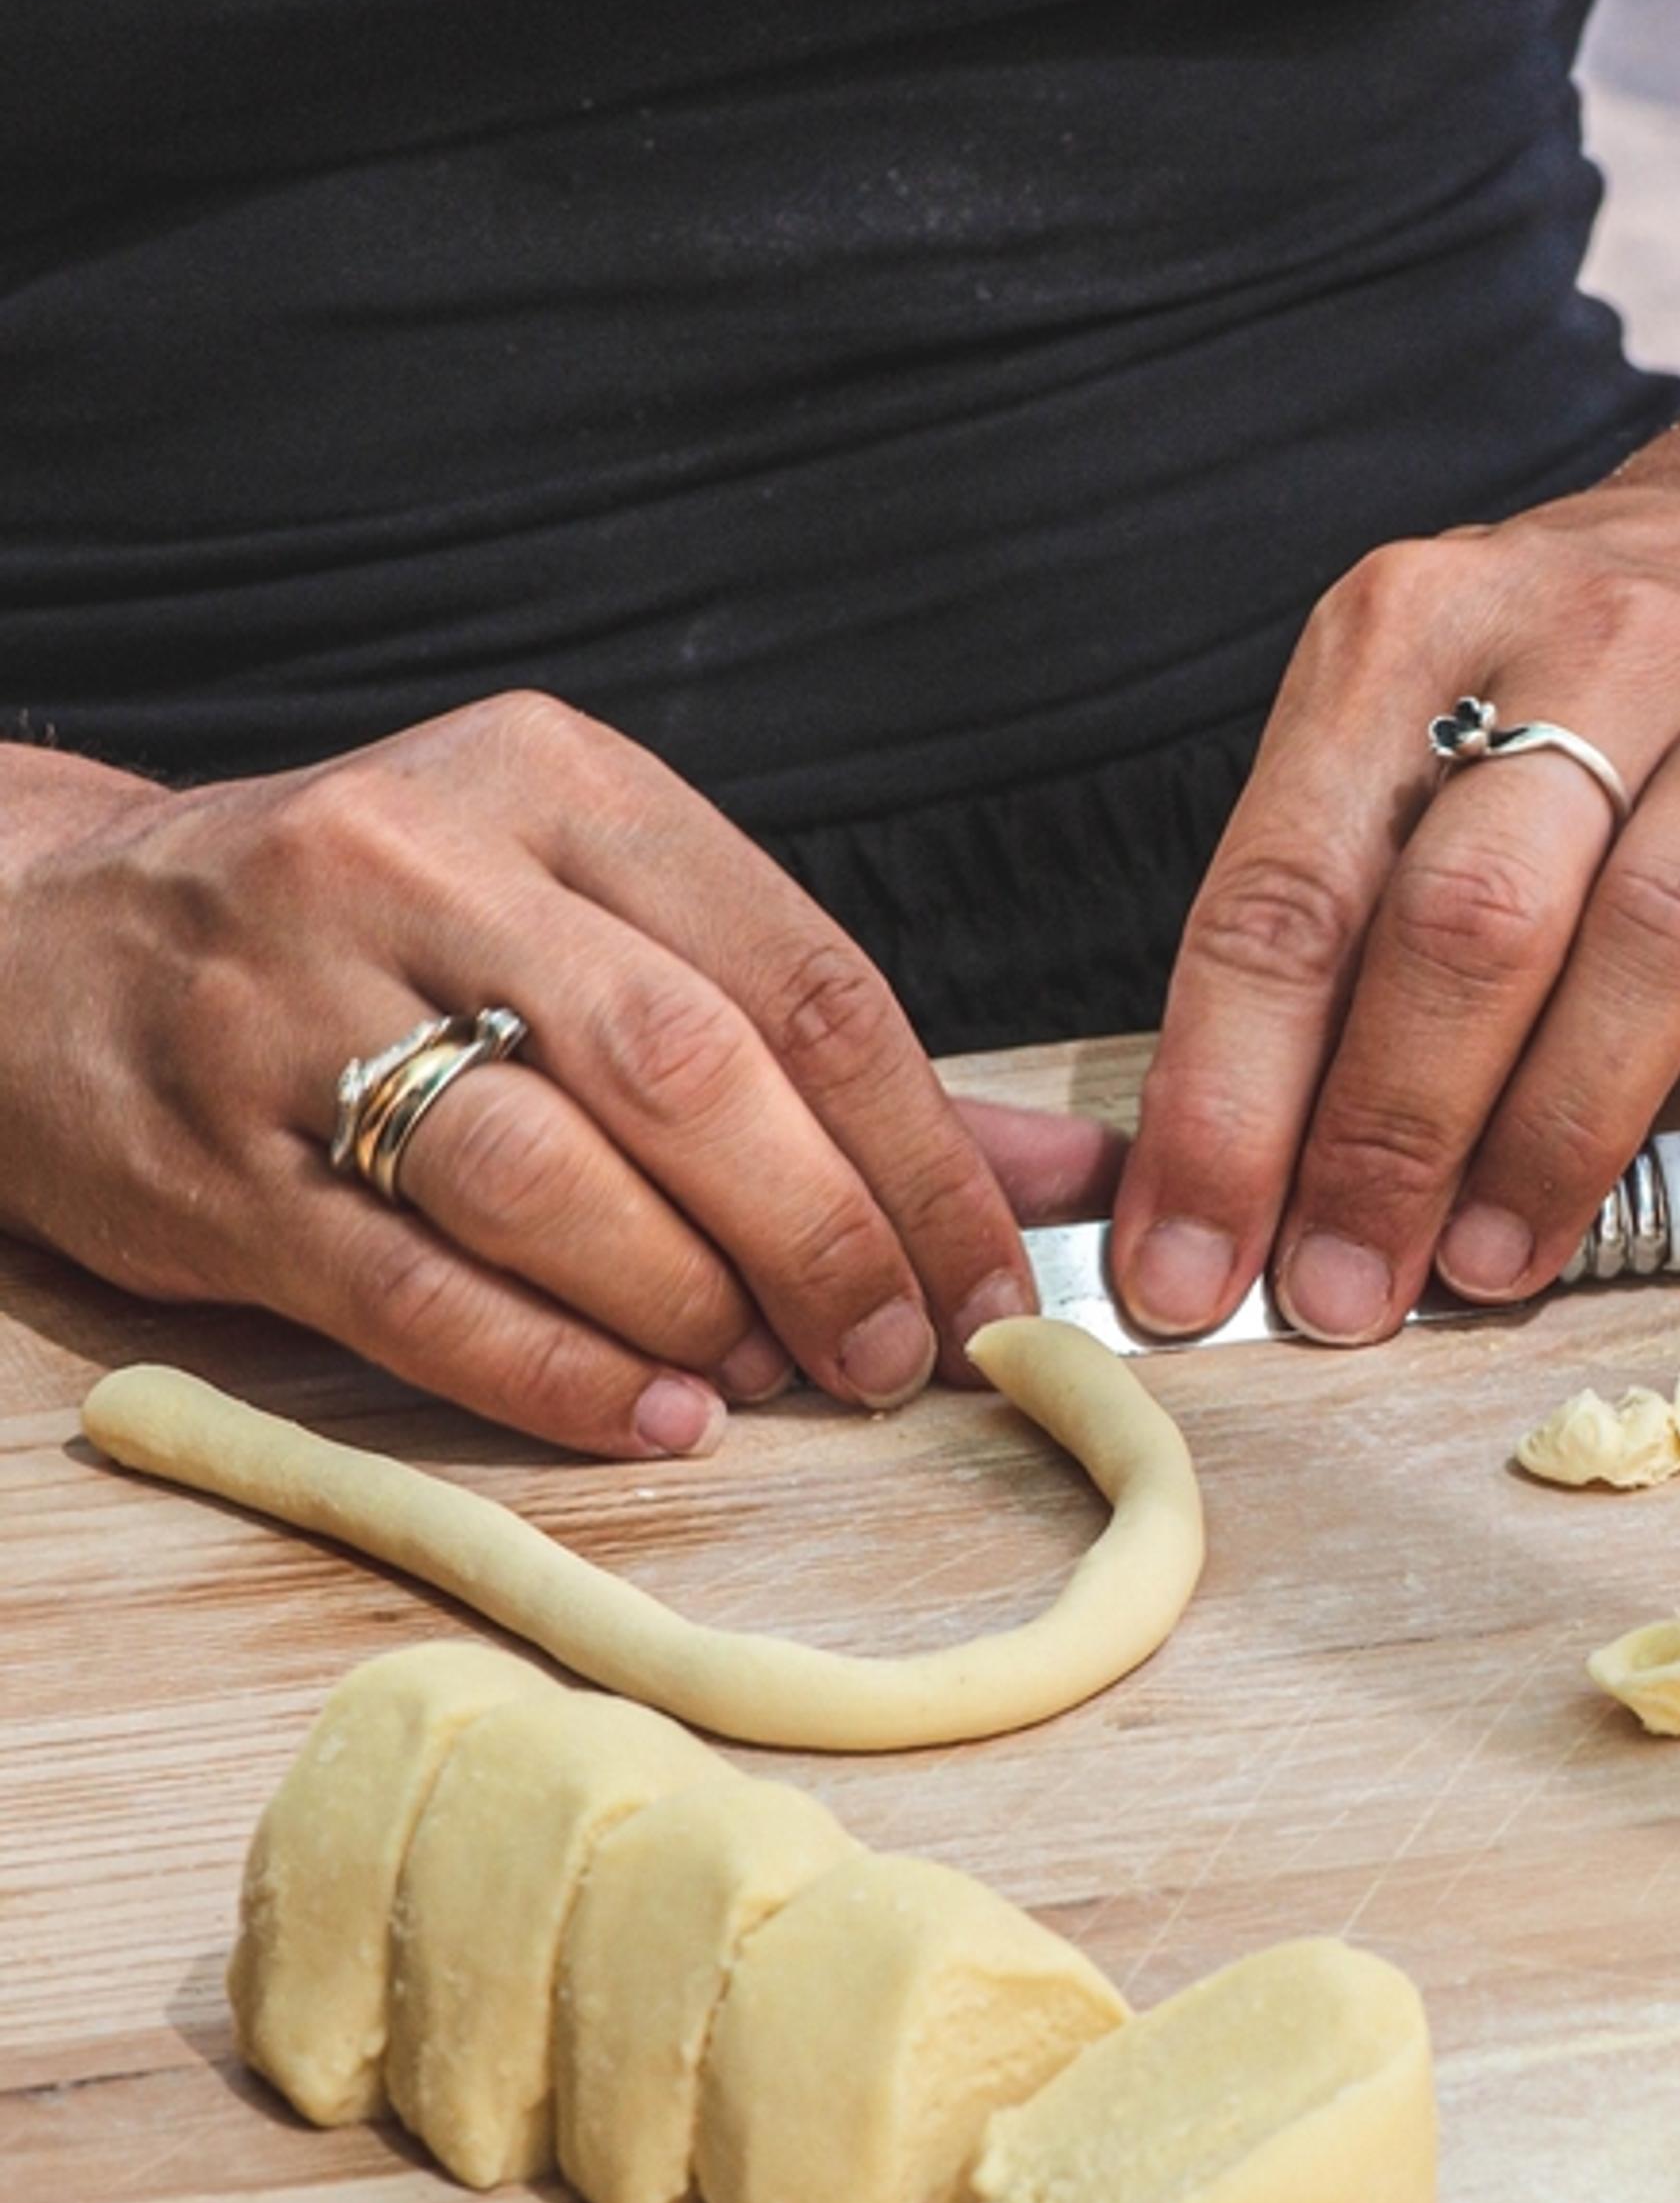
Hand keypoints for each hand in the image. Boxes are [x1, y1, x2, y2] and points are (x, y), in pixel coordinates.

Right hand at [0, 695, 1079, 1454]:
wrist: (38, 936)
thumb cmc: (381, 941)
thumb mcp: (599, 925)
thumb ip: (824, 1050)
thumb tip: (1055, 1174)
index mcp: (557, 784)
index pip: (803, 978)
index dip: (928, 1151)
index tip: (999, 1275)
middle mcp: (420, 865)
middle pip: (689, 1073)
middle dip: (831, 1237)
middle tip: (904, 1354)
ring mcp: (293, 1009)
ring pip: (549, 1175)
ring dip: (695, 1304)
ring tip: (774, 1379)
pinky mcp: (208, 1158)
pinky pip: (414, 1290)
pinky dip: (556, 1373)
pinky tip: (655, 1418)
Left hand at [1109, 484, 1679, 1341]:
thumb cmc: (1566, 691)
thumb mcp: (1402, 724)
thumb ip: (1321, 917)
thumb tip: (1218, 1191)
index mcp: (1414, 629)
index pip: (1286, 891)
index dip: (1225, 1104)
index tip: (1187, 1267)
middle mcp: (1595, 650)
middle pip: (1471, 916)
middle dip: (1386, 1136)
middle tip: (1343, 1293)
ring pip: (1661, 942)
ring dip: (1562, 1136)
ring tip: (1497, 1269)